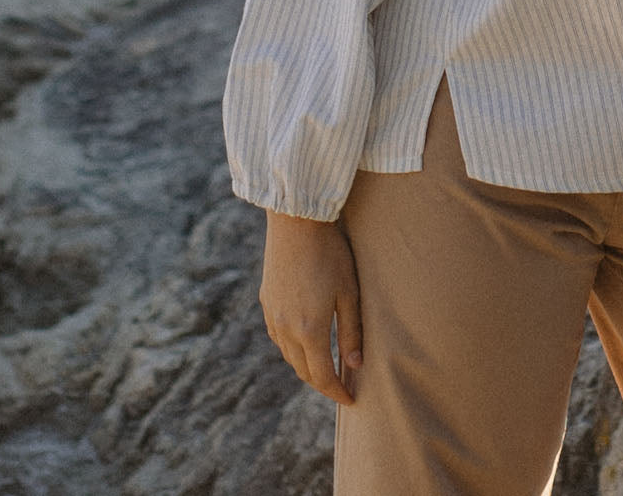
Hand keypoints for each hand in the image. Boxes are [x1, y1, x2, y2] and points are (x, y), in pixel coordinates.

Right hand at [259, 210, 362, 404]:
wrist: (296, 222)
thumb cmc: (330, 253)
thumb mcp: (349, 291)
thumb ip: (352, 330)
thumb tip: (355, 365)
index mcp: (309, 330)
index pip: (322, 376)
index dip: (337, 392)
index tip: (351, 400)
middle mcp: (286, 329)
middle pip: (303, 370)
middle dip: (322, 383)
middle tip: (340, 386)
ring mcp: (273, 315)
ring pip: (288, 356)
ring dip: (306, 367)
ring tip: (325, 367)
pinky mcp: (266, 301)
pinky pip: (278, 337)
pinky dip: (292, 348)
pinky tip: (304, 342)